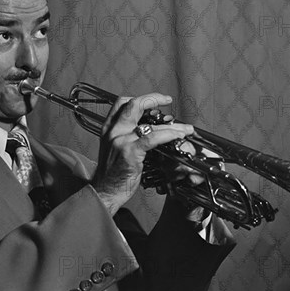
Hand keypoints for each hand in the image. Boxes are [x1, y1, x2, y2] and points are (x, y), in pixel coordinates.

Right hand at [92, 92, 193, 215]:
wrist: (104, 192)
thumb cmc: (112, 175)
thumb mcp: (114, 149)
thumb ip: (126, 136)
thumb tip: (148, 129)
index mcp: (109, 129)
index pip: (122, 103)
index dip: (140, 98)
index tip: (154, 99)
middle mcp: (113, 131)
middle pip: (134, 105)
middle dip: (154, 98)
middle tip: (167, 99)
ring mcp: (121, 141)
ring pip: (150, 124)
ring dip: (172, 126)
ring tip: (185, 129)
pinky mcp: (130, 152)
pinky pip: (152, 138)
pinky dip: (168, 135)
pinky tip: (177, 136)